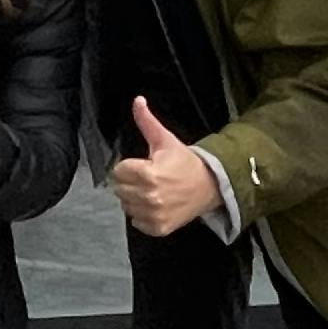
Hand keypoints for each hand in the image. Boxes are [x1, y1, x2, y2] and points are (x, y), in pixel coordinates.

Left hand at [108, 97, 221, 237]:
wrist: (210, 185)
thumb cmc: (184, 162)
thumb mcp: (165, 140)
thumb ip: (147, 122)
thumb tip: (137, 100)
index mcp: (148, 174)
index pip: (118, 171)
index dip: (129, 166)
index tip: (143, 165)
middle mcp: (149, 197)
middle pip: (119, 190)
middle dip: (130, 182)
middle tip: (148, 178)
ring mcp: (154, 215)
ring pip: (126, 207)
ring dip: (135, 199)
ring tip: (152, 191)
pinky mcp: (159, 228)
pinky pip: (137, 223)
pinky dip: (143, 216)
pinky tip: (156, 205)